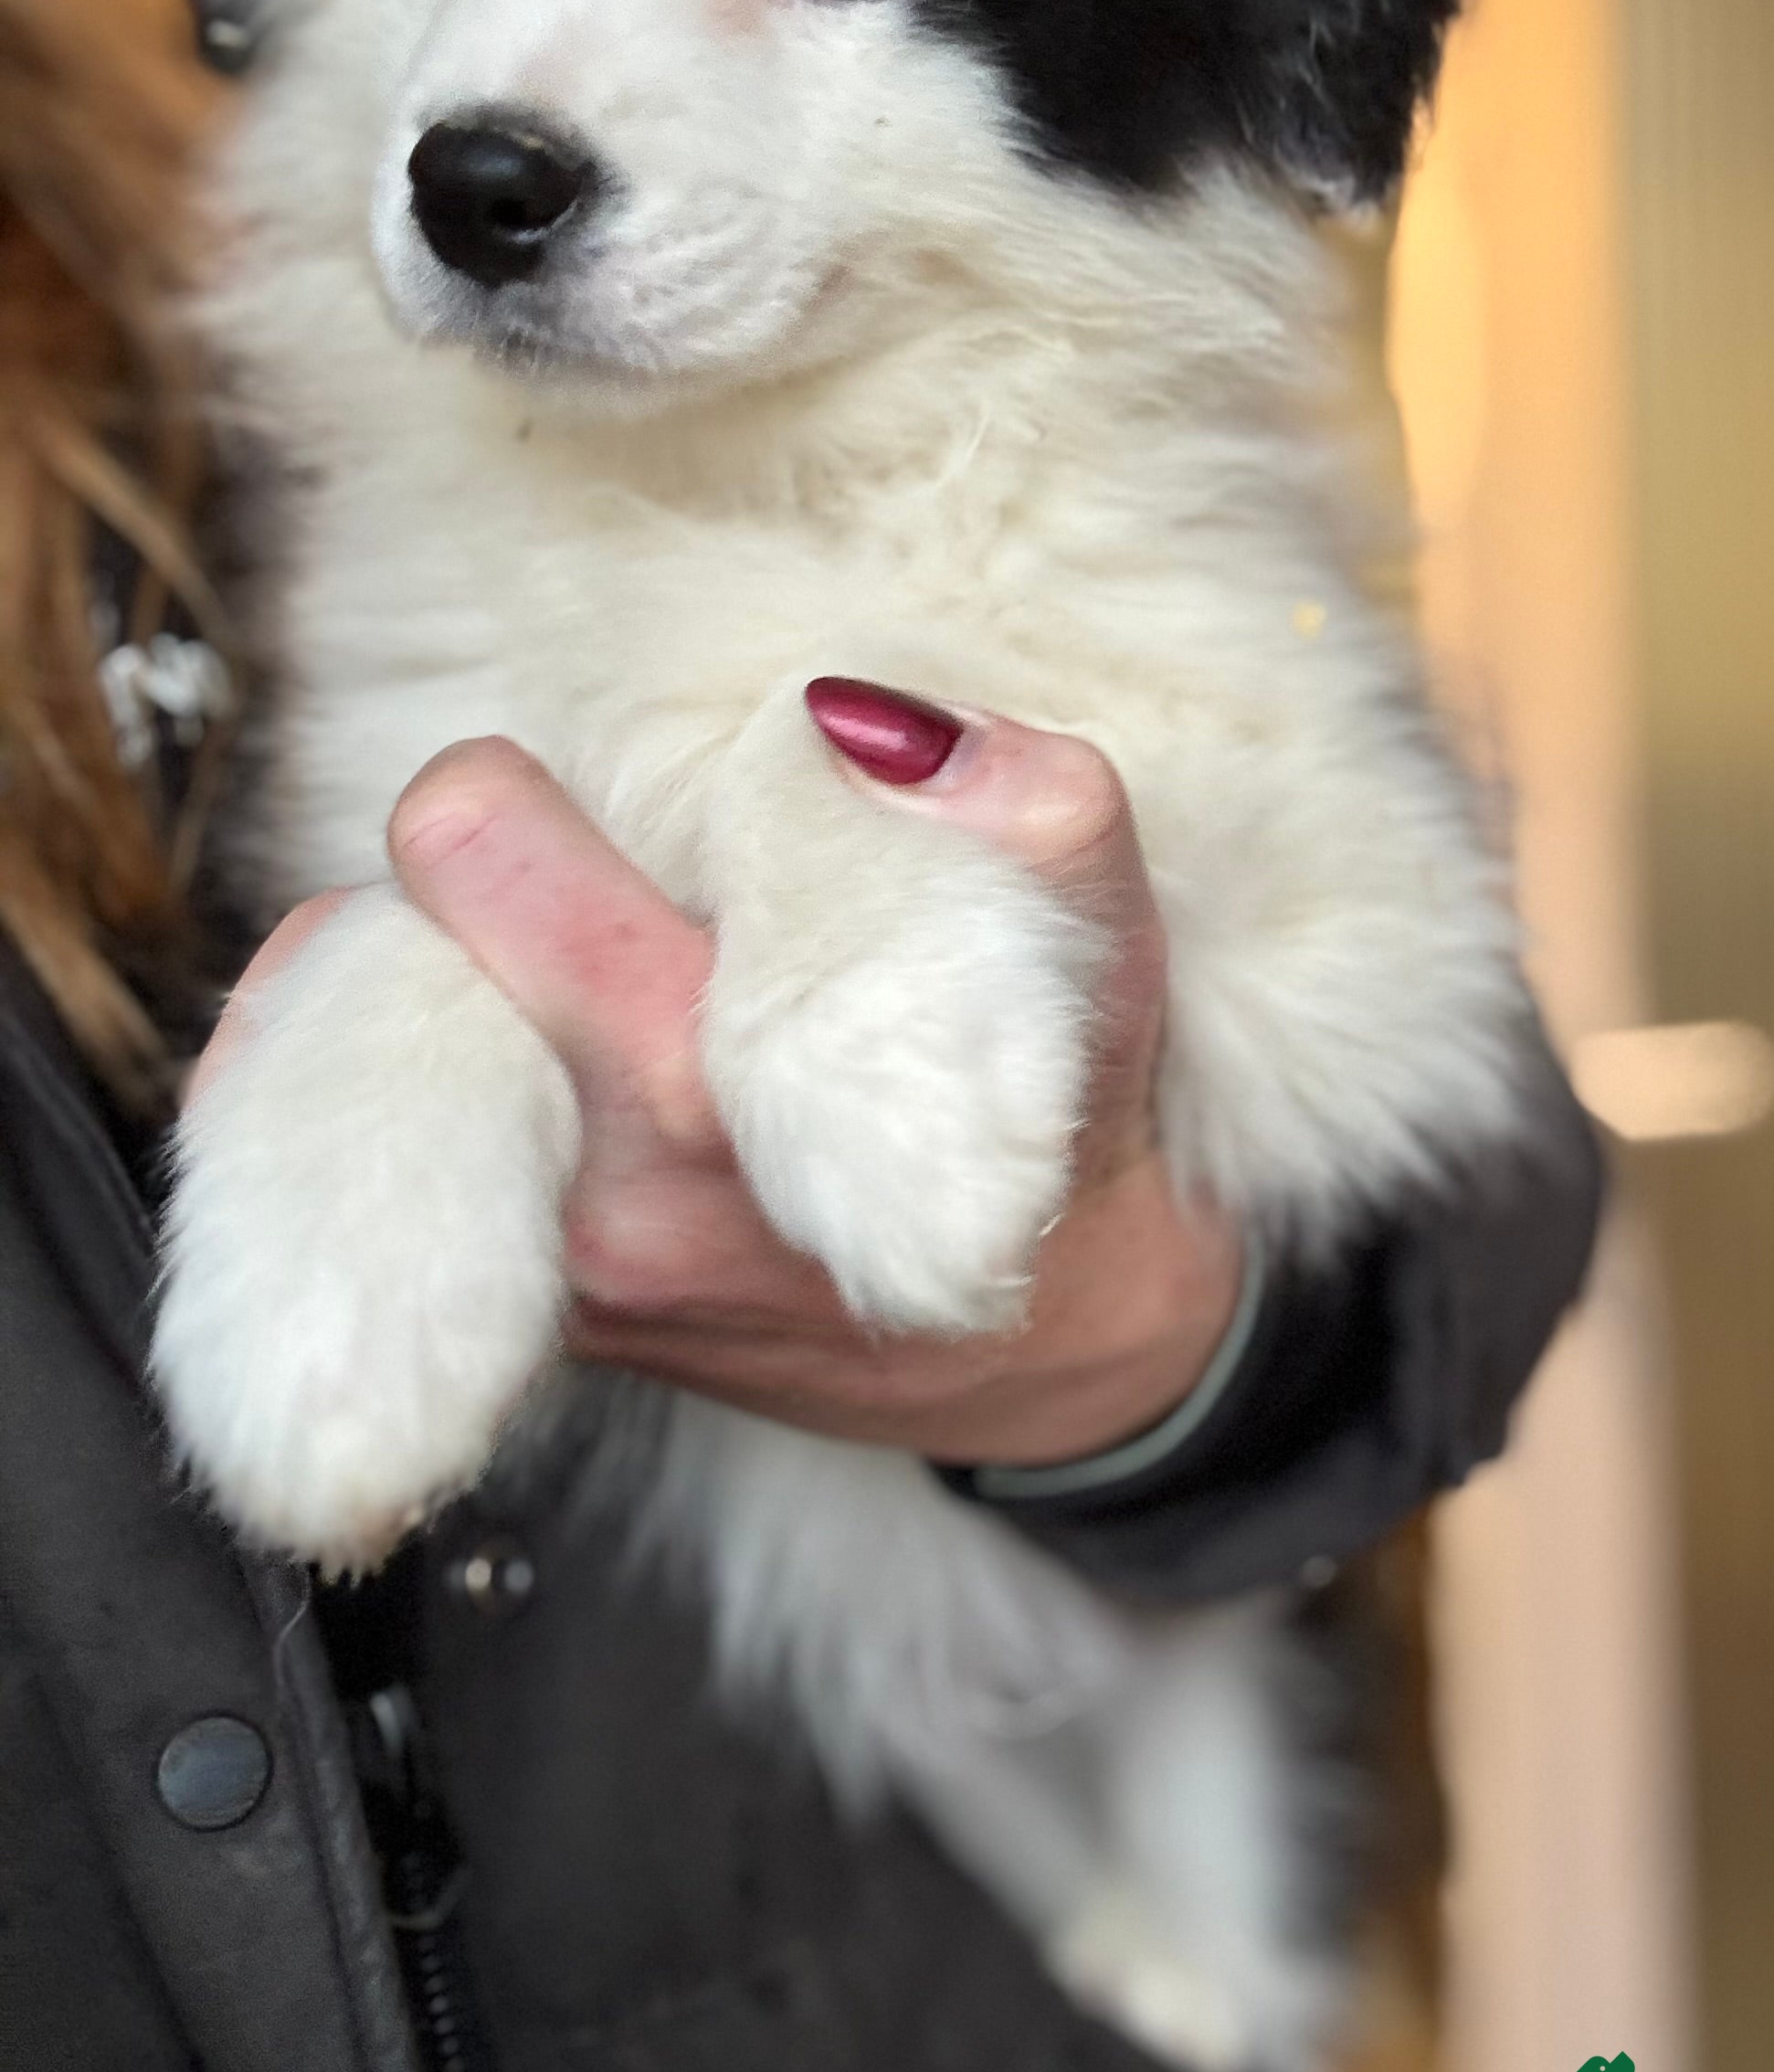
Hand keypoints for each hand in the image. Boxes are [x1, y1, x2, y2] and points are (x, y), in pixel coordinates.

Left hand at [199, 706, 1241, 1467]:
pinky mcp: (544, 1321)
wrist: (1062, 1353)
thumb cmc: (1071, 1137)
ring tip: (563, 972)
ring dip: (440, 982)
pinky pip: (396, 1158)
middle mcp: (599, 1198)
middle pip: (372, 942)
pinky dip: (443, 1079)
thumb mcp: (1112, 959)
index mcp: (706, 1085)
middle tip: (570, 887)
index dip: (516, 789)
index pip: (464, 849)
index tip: (596, 812)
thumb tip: (868, 717)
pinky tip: (543, 1059)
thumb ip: (1034, 817)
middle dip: (457, 889)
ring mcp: (559, 1279)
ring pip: (364, 1051)